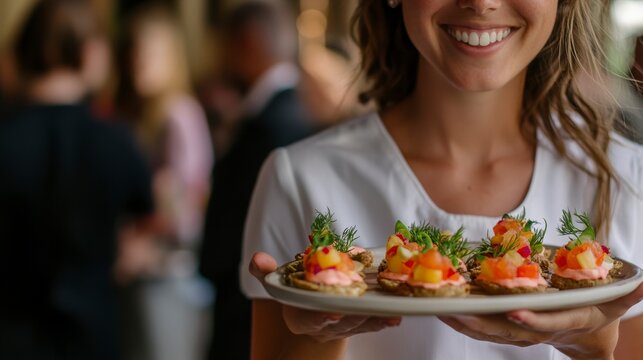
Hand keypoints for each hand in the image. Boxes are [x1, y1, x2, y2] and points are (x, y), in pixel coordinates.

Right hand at [250, 252, 401, 341]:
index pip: (309, 320)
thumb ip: (265, 272)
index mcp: (299, 317)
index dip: (321, 317)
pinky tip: (396, 317)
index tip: (333, 312)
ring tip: (388, 312)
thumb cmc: (294, 291)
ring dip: (374, 319)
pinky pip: (371, 326)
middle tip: (367, 308)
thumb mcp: (277, 281)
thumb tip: (257, 258)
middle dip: (354, 317)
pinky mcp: (358, 325)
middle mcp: (321, 327)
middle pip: (339, 323)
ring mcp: (341, 328)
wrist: (311, 309)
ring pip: (358, 325)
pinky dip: (383, 321)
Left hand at [439, 283, 642, 359]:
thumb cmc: (598, 312)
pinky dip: (464, 318)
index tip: (514, 313)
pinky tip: (443, 307)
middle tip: (455, 312)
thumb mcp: (615, 301)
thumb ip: (626, 293)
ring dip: (464, 322)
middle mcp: (539, 329)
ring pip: (490, 330)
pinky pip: (484, 324)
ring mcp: (521, 330)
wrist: (586, 335)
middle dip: (480, 323)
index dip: (532, 320)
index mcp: (565, 321)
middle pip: (507, 330)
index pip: (548, 323)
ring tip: (438, 310)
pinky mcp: (509, 326)